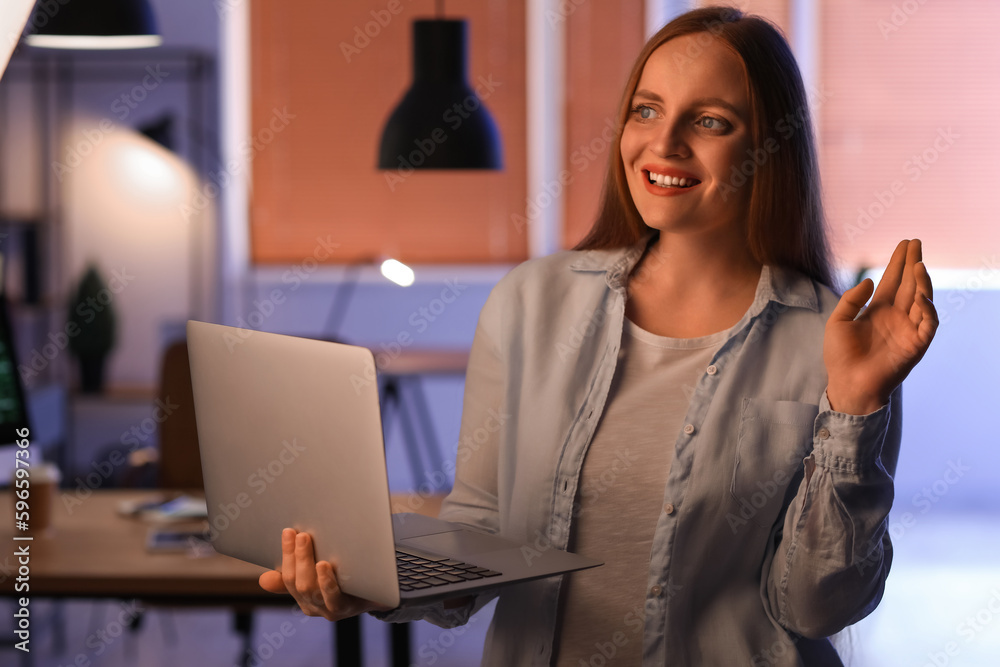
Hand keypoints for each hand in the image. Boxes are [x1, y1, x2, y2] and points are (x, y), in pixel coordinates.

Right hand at [258, 528, 392, 620]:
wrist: (381, 594)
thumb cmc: (347, 579)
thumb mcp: (320, 574)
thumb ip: (296, 574)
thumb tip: (263, 580)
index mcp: (303, 596)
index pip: (287, 576)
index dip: (286, 554)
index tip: (288, 531)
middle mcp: (312, 605)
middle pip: (297, 582)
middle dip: (296, 556)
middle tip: (300, 533)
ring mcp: (328, 610)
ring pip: (310, 589)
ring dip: (306, 563)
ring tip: (306, 540)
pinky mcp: (346, 610)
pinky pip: (333, 599)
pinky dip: (326, 582)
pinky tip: (324, 565)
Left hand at [824, 239, 937, 414]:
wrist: (847, 384)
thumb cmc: (840, 356)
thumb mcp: (838, 322)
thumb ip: (851, 300)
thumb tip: (871, 280)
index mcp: (878, 310)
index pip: (893, 281)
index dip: (898, 262)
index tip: (905, 244)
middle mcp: (896, 316)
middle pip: (909, 284)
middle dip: (913, 264)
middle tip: (916, 243)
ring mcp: (908, 329)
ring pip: (922, 300)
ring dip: (922, 282)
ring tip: (918, 264)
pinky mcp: (916, 344)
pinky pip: (928, 323)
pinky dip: (928, 308)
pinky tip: (920, 295)